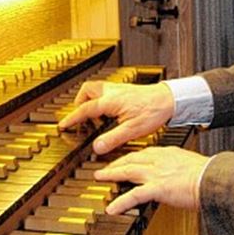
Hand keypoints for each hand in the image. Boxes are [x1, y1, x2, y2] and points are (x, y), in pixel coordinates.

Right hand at [57, 81, 173, 154]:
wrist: (170, 99)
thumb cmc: (154, 111)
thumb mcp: (132, 130)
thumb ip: (112, 139)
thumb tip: (97, 147)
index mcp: (110, 101)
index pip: (85, 109)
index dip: (72, 118)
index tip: (63, 125)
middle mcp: (112, 92)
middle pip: (86, 90)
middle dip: (79, 102)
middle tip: (78, 115)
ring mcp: (119, 89)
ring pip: (96, 88)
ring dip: (89, 98)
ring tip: (91, 113)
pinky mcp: (126, 89)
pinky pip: (106, 90)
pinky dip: (101, 98)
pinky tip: (108, 110)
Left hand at [94, 146, 208, 213]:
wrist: (214, 179)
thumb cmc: (208, 174)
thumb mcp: (190, 163)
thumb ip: (178, 167)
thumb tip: (175, 174)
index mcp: (168, 153)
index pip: (143, 153)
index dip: (130, 156)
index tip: (123, 158)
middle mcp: (160, 160)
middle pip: (131, 159)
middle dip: (116, 163)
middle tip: (104, 166)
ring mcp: (157, 174)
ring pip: (128, 171)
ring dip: (111, 174)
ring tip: (100, 177)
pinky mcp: (157, 188)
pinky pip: (134, 195)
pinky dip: (121, 202)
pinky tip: (112, 208)